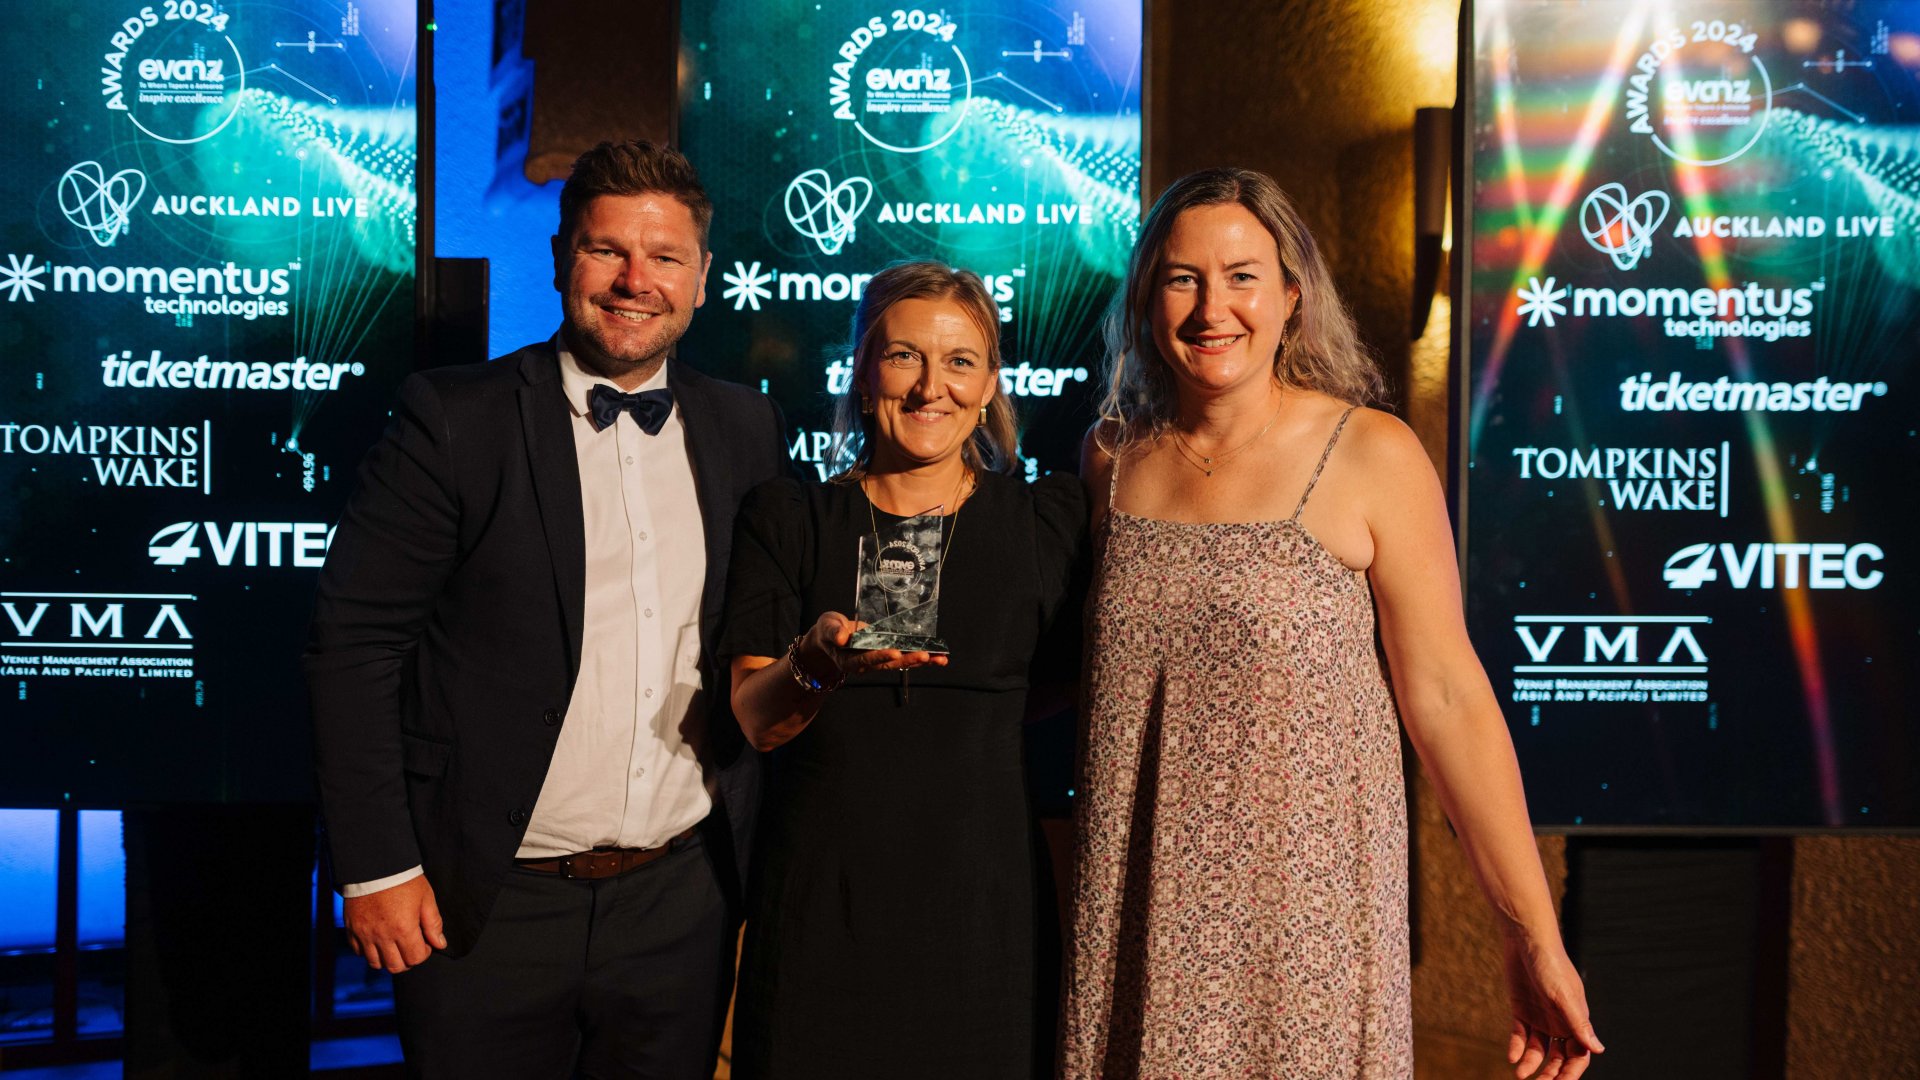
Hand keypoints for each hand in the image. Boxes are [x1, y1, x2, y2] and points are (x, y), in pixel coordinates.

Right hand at [342, 873, 446, 973]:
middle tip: (411, 947)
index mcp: (404, 929)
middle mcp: (383, 936)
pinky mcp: (352, 929)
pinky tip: (378, 941)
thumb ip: (433, 923)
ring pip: (376, 963)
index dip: (423, 954)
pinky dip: (369, 952)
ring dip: (387, 959)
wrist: (375, 866)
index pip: (415, 958)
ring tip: (394, 946)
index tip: (424, 944)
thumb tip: (440, 943)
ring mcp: (364, 934)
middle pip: (395, 966)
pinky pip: (358, 952)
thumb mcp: (426, 898)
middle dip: (407, 960)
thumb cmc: (403, 880)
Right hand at [799, 611, 947, 679]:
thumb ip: (833, 632)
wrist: (832, 638)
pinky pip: (904, 656)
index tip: (894, 653)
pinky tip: (937, 656)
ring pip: (901, 663)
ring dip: (920, 661)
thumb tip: (841, 637)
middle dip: (908, 661)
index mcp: (850, 659)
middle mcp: (867, 663)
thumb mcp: (827, 628)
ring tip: (940, 659)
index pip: (867, 659)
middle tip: (925, 656)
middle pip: (889, 664)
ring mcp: (879, 660)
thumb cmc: (829, 631)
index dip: (880, 656)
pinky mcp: (887, 654)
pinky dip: (920, 657)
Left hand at [1504, 931, 1603, 1078]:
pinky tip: (1512, 1057)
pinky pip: (1520, 1035)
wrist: (1526, 941)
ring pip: (1538, 1050)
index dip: (1571, 1073)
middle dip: (1551, 1074)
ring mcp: (1540, 1017)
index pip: (1579, 1055)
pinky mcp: (1521, 1010)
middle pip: (1558, 1058)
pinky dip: (1517, 1048)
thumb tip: (1598, 1049)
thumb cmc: (1551, 965)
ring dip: (1531, 1064)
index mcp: (1576, 1020)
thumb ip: (1579, 1024)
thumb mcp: (1564, 996)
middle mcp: (1560, 1022)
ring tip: (1520, 1074)